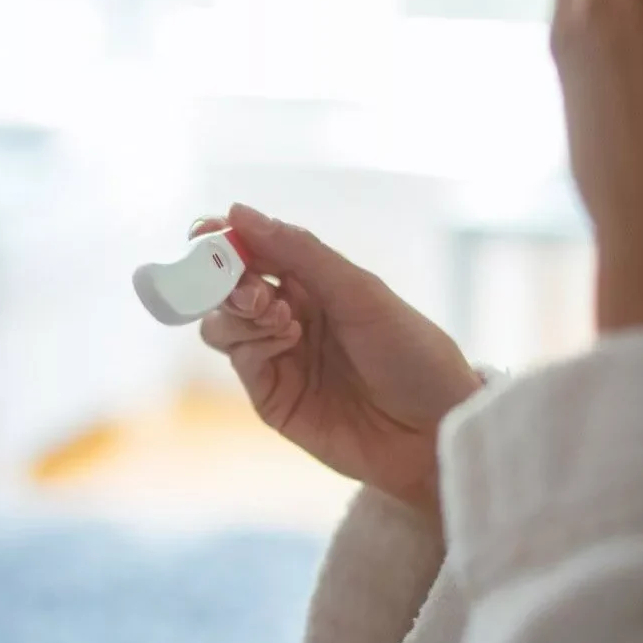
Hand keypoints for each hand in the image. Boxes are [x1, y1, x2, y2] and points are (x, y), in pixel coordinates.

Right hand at [195, 207, 482, 518]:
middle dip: (225, 276)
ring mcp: (280, 359)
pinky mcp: (274, 399)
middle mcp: (293, 317)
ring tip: (277, 312)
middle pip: (230, 288)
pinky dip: (251, 342)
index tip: (207, 231)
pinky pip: (241, 360)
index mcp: (318, 284)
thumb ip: (300, 253)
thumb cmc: (413, 355)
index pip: (257, 252)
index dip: (227, 239)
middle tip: (250, 284)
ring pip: (224, 324)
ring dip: (237, 310)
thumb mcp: (361, 292)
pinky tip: (285, 337)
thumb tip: (238, 212)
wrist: (435, 430)